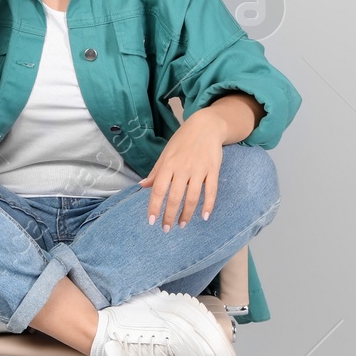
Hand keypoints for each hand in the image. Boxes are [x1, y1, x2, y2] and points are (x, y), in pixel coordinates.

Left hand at [138, 112, 224, 231]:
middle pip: (175, 197)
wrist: (206, 126)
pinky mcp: (213, 170)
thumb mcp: (166, 153)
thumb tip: (142, 186)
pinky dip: (208, 205)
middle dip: (169, 216)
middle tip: (166, 229)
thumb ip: (156, 172)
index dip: (154, 207)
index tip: (151, 221)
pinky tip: (204, 217)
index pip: (158, 190)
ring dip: (187, 214)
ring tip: (181, 225)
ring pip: (192, 197)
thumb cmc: (182, 141)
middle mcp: (182, 168)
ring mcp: (199, 169)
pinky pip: (211, 191)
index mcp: (168, 164)